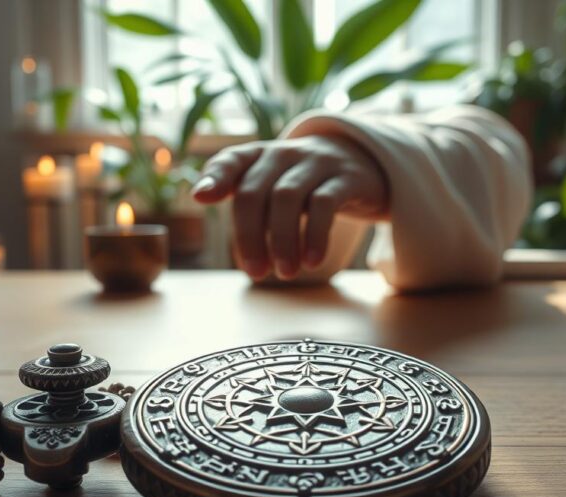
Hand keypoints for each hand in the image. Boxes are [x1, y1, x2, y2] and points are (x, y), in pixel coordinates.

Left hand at [191, 135, 387, 279]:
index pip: (232, 160)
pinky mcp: (347, 176)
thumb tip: (200, 197)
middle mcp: (285, 153)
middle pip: (255, 190)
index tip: (200, 199)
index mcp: (261, 155)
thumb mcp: (275, 184)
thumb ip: (241, 192)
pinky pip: (325, 203)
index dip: (216, 177)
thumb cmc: (307, 182)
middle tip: (255, 273)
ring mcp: (317, 162)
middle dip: (249, 235)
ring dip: (282, 240)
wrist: (365, 163)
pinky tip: (312, 262)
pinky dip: (315, 236)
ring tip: (284, 273)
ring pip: (288, 196)